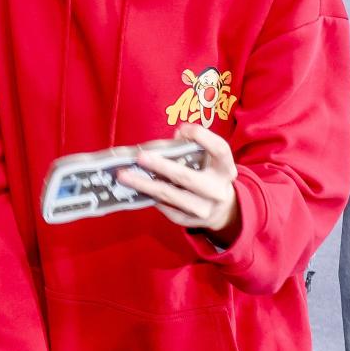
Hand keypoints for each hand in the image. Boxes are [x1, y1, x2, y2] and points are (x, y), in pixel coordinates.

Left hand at [118, 124, 241, 245]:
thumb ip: (191, 146)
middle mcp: (218, 190)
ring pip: (171, 196)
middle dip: (161, 166)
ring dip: (145, 185)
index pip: (220, 150)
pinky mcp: (192, 222)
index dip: (203, 137)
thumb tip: (169, 140)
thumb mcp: (208, 160)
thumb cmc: (208, 175)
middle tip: (139, 157)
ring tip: (124, 176)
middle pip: (187, 177)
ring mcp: (206, 209)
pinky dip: (152, 198)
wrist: (222, 210)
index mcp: (225, 169)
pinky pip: (167, 209)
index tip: (183, 128)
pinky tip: (137, 189)